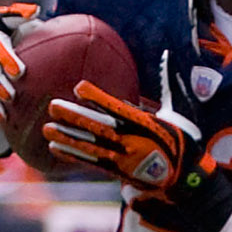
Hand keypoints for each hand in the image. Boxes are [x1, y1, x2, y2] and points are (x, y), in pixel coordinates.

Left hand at [44, 51, 202, 191]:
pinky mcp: (116, 171)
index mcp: (147, 123)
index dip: (98, 98)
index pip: (118, 108)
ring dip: (67, 138)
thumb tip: (167, 54)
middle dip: (75, 118)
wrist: (184, 177)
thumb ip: (167, 82)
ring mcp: (123, 158)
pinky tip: (55, 148)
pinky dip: (73, 155)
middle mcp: (133, 141)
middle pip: (100, 128)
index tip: (79, 87)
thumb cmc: (179, 139)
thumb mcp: (176, 110)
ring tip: (47, 129)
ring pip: (91, 147)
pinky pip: (91, 162)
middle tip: (53, 106)